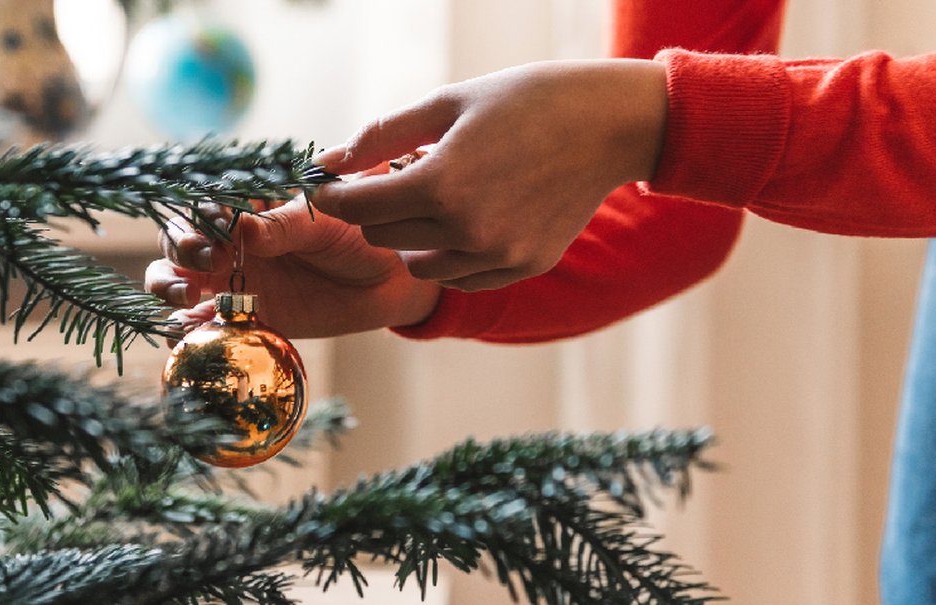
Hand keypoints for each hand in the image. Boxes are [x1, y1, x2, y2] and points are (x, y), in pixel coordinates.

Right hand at [144, 195, 441, 339]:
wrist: (389, 280)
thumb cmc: (359, 233)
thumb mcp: (326, 220)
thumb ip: (285, 224)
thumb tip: (244, 228)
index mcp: (247, 206)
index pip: (203, 205)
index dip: (197, 217)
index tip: (214, 232)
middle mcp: (231, 241)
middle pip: (179, 241)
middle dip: (179, 250)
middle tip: (203, 262)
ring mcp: (233, 280)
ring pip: (177, 279)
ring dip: (169, 286)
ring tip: (187, 297)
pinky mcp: (245, 317)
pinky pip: (205, 324)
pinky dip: (188, 330)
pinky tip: (189, 334)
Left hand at [310, 59, 667, 290]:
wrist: (608, 123)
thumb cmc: (525, 101)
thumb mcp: (447, 103)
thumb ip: (381, 135)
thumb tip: (327, 160)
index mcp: (441, 183)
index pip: (357, 207)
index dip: (334, 195)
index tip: (328, 184)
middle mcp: (467, 230)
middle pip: (382, 237)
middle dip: (375, 209)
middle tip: (394, 177)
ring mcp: (498, 255)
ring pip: (419, 265)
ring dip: (411, 236)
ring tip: (435, 196)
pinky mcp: (524, 266)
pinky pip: (461, 277)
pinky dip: (449, 254)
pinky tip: (464, 219)